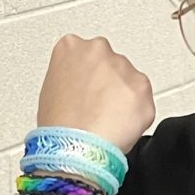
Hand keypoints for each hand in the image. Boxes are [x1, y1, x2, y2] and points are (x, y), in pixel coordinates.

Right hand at [36, 35, 155, 153]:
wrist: (75, 147)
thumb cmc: (59, 127)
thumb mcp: (50, 90)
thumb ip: (71, 78)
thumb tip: (81, 88)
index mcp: (71, 47)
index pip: (86, 55)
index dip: (88, 79)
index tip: (87, 92)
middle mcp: (99, 50)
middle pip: (111, 65)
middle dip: (109, 85)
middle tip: (98, 109)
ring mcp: (122, 67)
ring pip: (129, 82)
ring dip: (124, 100)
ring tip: (107, 121)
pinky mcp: (142, 86)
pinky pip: (144, 101)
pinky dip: (137, 115)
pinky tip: (119, 127)